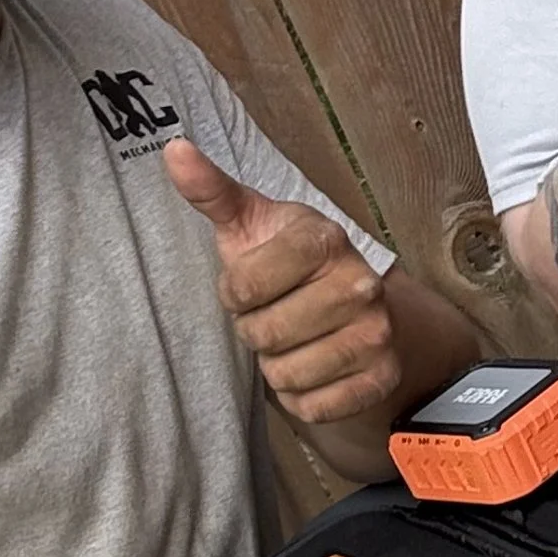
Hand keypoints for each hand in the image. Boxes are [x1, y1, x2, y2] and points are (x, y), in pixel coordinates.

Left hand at [163, 141, 398, 427]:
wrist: (356, 302)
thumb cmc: (287, 262)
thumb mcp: (249, 223)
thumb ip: (211, 191)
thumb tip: (174, 149)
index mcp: (325, 238)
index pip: (242, 287)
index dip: (235, 292)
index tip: (251, 283)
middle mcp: (361, 284)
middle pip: (263, 335)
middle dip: (256, 330)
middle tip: (275, 314)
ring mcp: (376, 332)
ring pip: (286, 375)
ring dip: (277, 366)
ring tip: (294, 340)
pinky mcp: (382, 376)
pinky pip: (312, 406)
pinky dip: (302, 396)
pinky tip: (313, 368)